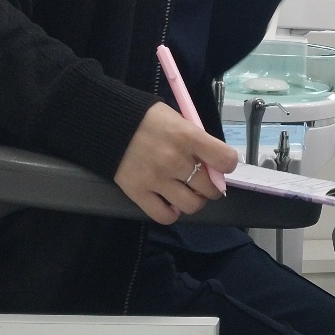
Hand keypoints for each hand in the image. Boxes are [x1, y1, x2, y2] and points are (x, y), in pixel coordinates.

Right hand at [114, 102, 238, 224]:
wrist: (108, 122)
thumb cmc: (148, 119)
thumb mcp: (179, 119)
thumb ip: (197, 141)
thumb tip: (214, 163)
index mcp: (188, 136)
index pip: (225, 160)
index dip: (227, 164)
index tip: (221, 164)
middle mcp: (175, 160)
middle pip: (210, 188)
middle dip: (212, 187)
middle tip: (203, 182)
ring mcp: (157, 178)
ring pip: (191, 205)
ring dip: (194, 201)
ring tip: (188, 192)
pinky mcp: (138, 192)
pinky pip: (165, 216)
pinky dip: (172, 212)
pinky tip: (170, 201)